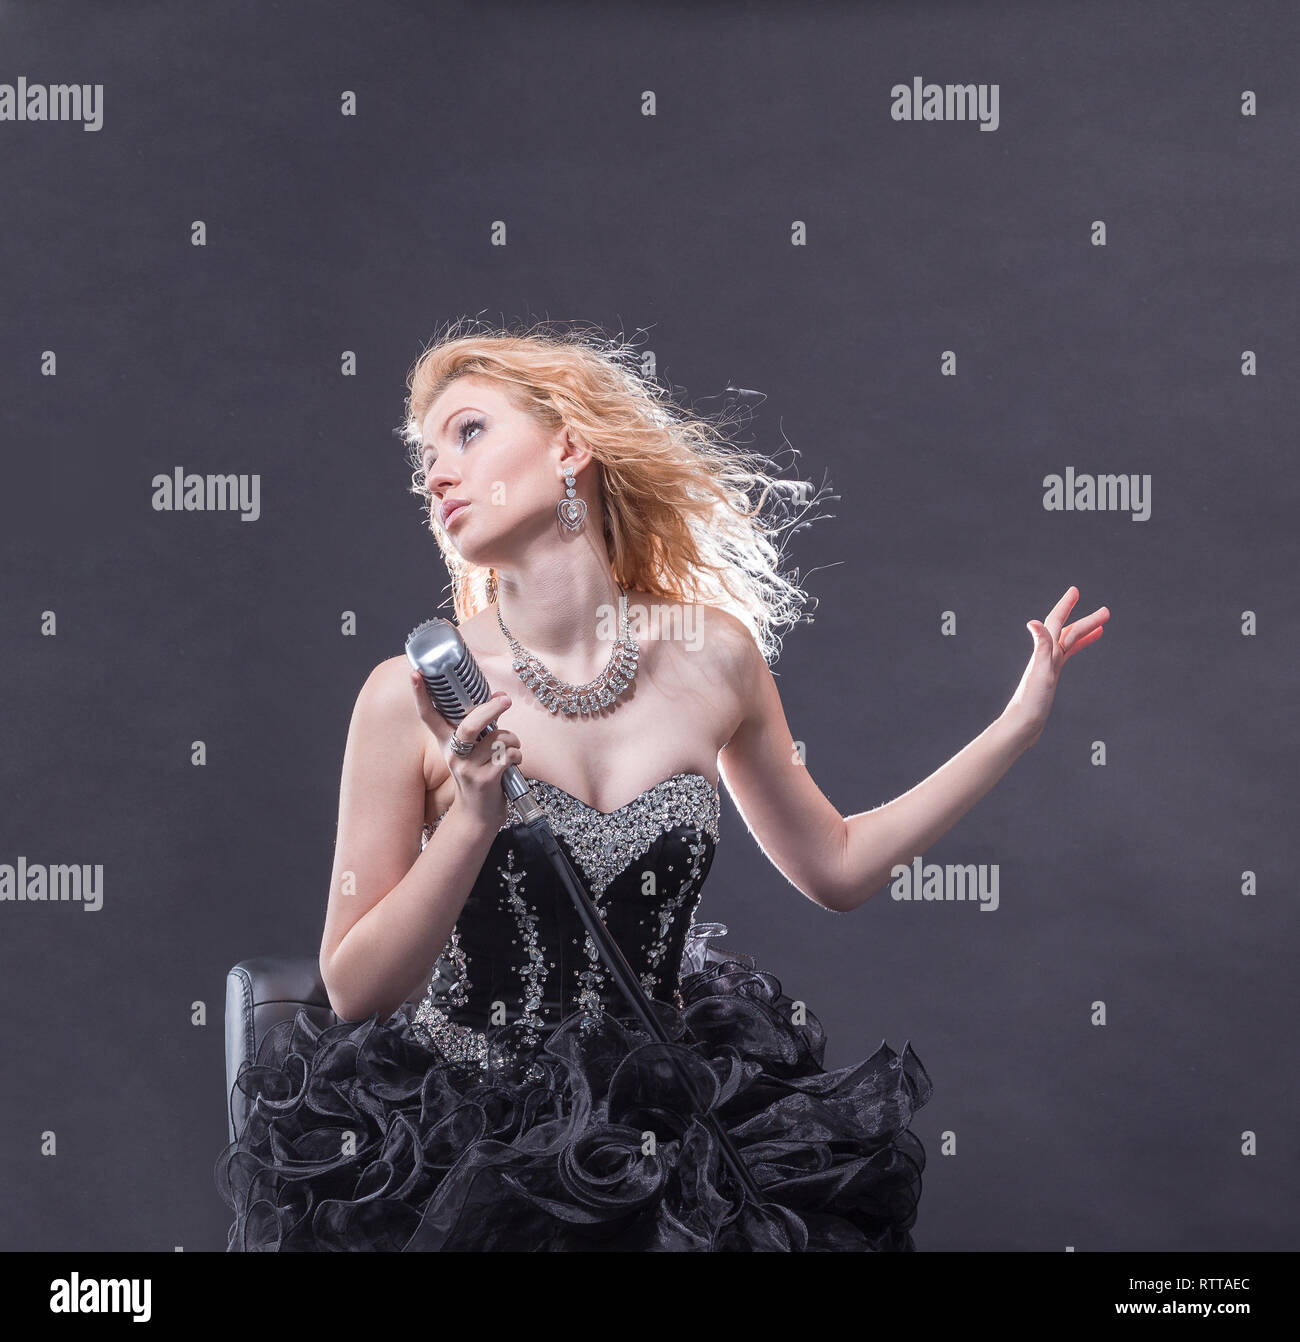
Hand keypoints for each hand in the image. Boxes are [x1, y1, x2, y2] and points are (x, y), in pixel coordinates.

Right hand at [408, 674, 522, 828]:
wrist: (478, 816)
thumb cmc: (480, 776)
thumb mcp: (471, 752)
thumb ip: (481, 728)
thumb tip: (500, 697)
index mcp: (446, 743)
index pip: (428, 716)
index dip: (420, 695)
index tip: (415, 673)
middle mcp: (453, 755)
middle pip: (470, 724)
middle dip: (491, 709)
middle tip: (505, 700)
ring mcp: (467, 769)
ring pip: (499, 738)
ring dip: (513, 742)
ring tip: (509, 752)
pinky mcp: (484, 780)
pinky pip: (508, 755)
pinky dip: (517, 755)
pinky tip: (511, 764)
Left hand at [1002, 586, 1108, 746]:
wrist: (1022, 725)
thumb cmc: (1030, 701)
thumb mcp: (1039, 672)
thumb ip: (1040, 647)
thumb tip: (1033, 622)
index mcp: (1044, 652)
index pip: (1055, 622)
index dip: (1065, 605)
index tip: (1075, 590)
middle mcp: (1045, 656)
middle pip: (1068, 632)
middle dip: (1087, 620)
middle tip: (1107, 611)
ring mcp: (1049, 666)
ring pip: (1069, 642)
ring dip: (1084, 631)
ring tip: (1103, 623)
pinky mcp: (1051, 677)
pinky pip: (1067, 656)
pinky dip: (1077, 647)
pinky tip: (1083, 645)